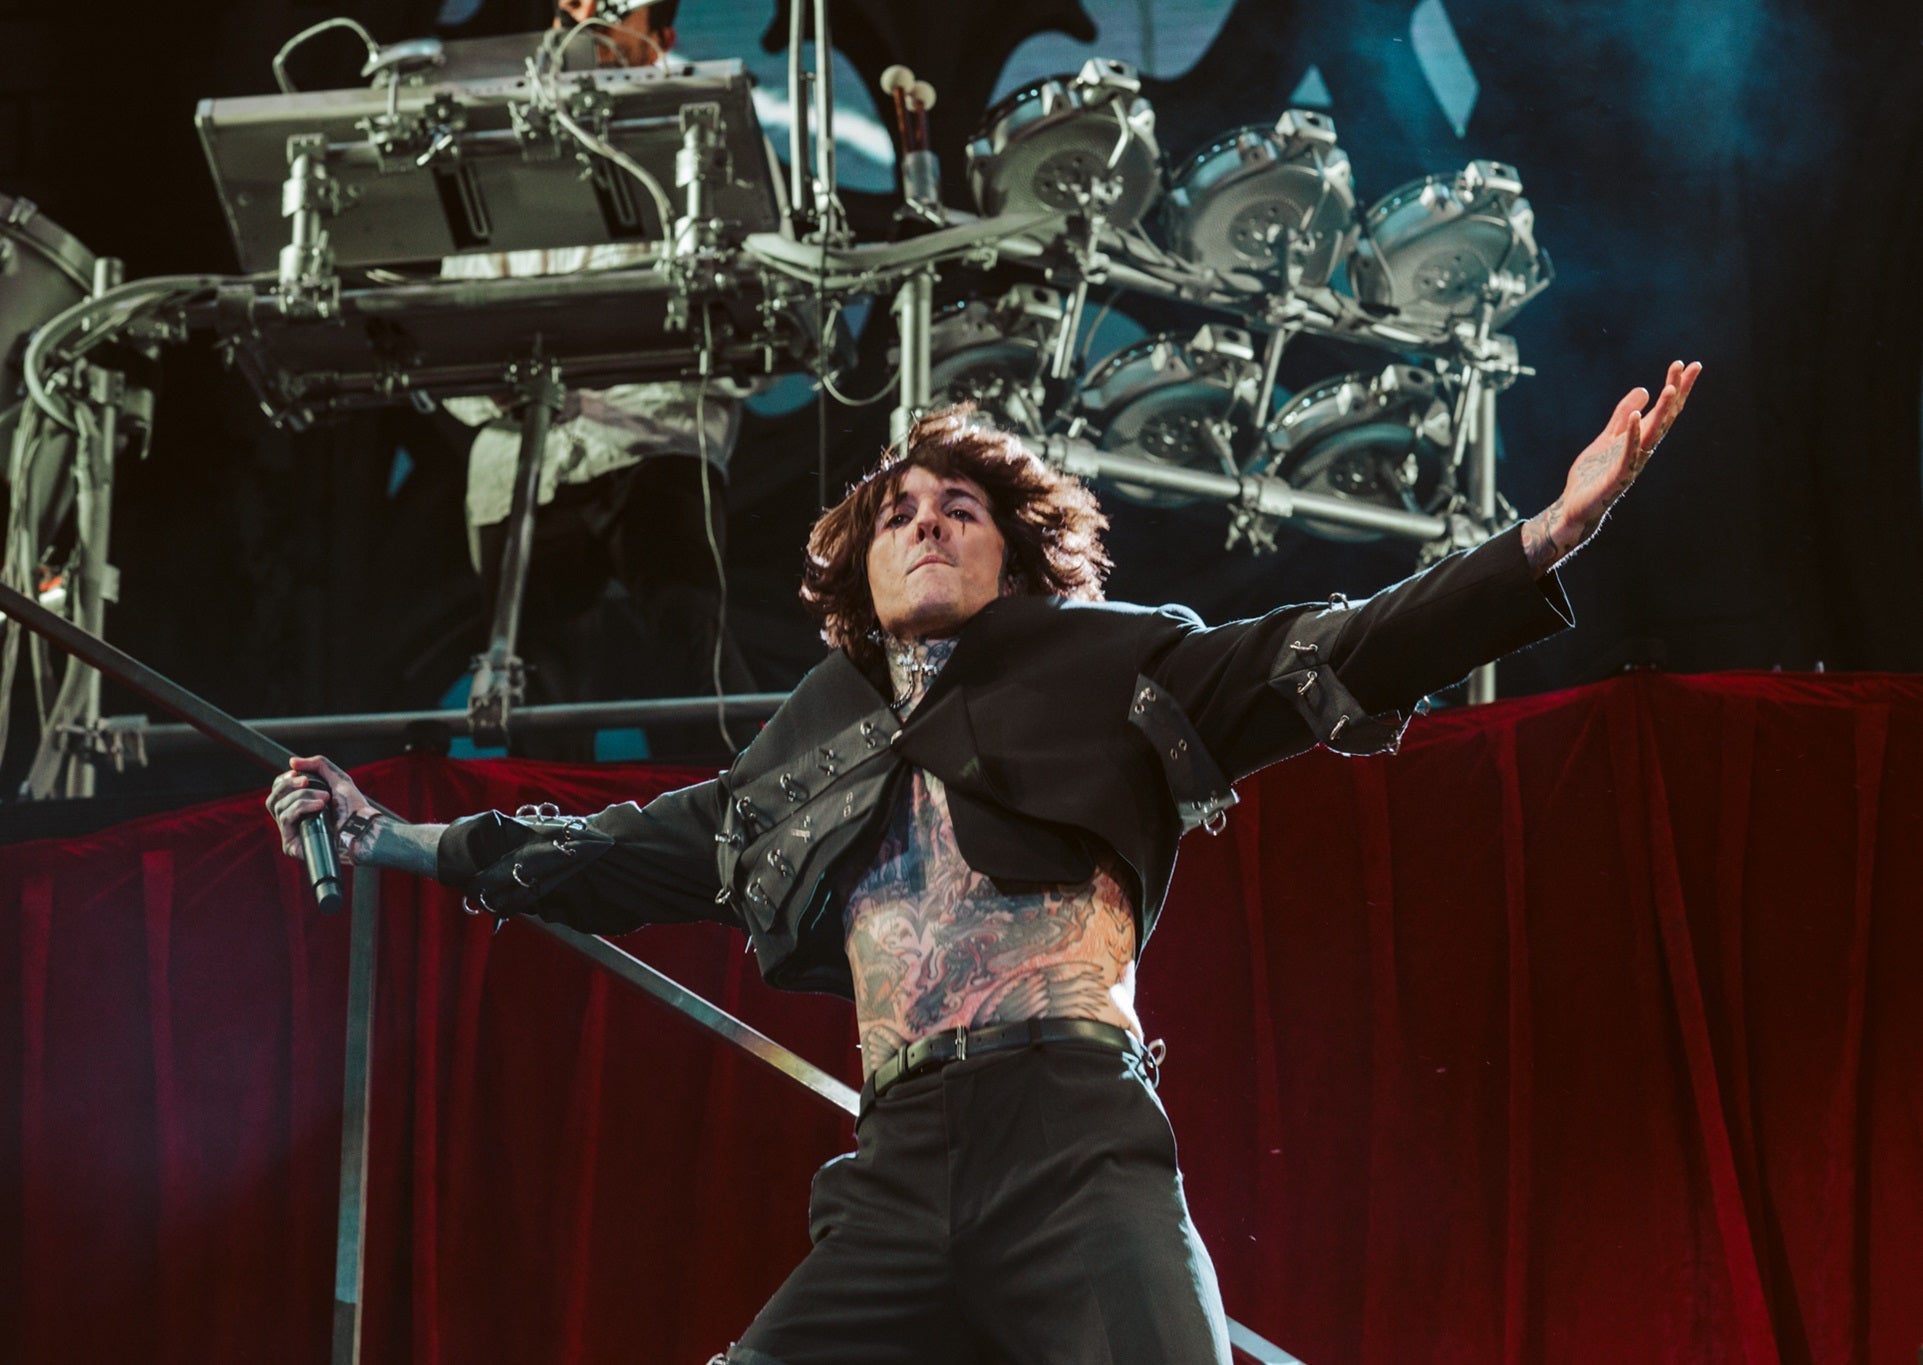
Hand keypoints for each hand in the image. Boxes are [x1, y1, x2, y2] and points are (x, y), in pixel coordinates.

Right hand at [265, 755, 376, 861]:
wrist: (363, 829)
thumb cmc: (354, 808)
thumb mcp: (338, 779)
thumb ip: (318, 765)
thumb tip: (292, 761)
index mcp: (300, 808)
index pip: (278, 793)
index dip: (283, 781)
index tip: (295, 773)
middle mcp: (293, 822)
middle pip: (272, 799)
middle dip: (287, 786)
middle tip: (306, 782)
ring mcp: (291, 834)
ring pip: (279, 807)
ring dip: (302, 796)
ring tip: (325, 798)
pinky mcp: (291, 845)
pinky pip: (285, 819)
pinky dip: (300, 807)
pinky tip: (319, 806)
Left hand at [1523, 360, 1701, 573]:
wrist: (1575, 506)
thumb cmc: (1593, 474)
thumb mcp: (1607, 437)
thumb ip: (1622, 416)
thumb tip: (1645, 390)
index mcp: (1640, 439)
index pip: (1664, 410)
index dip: (1676, 387)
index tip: (1687, 364)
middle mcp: (1642, 449)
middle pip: (1665, 417)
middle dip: (1676, 392)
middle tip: (1687, 366)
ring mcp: (1632, 463)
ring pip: (1652, 434)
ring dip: (1662, 411)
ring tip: (1670, 388)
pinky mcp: (1617, 476)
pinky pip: (1628, 453)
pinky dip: (1631, 434)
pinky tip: (1635, 416)